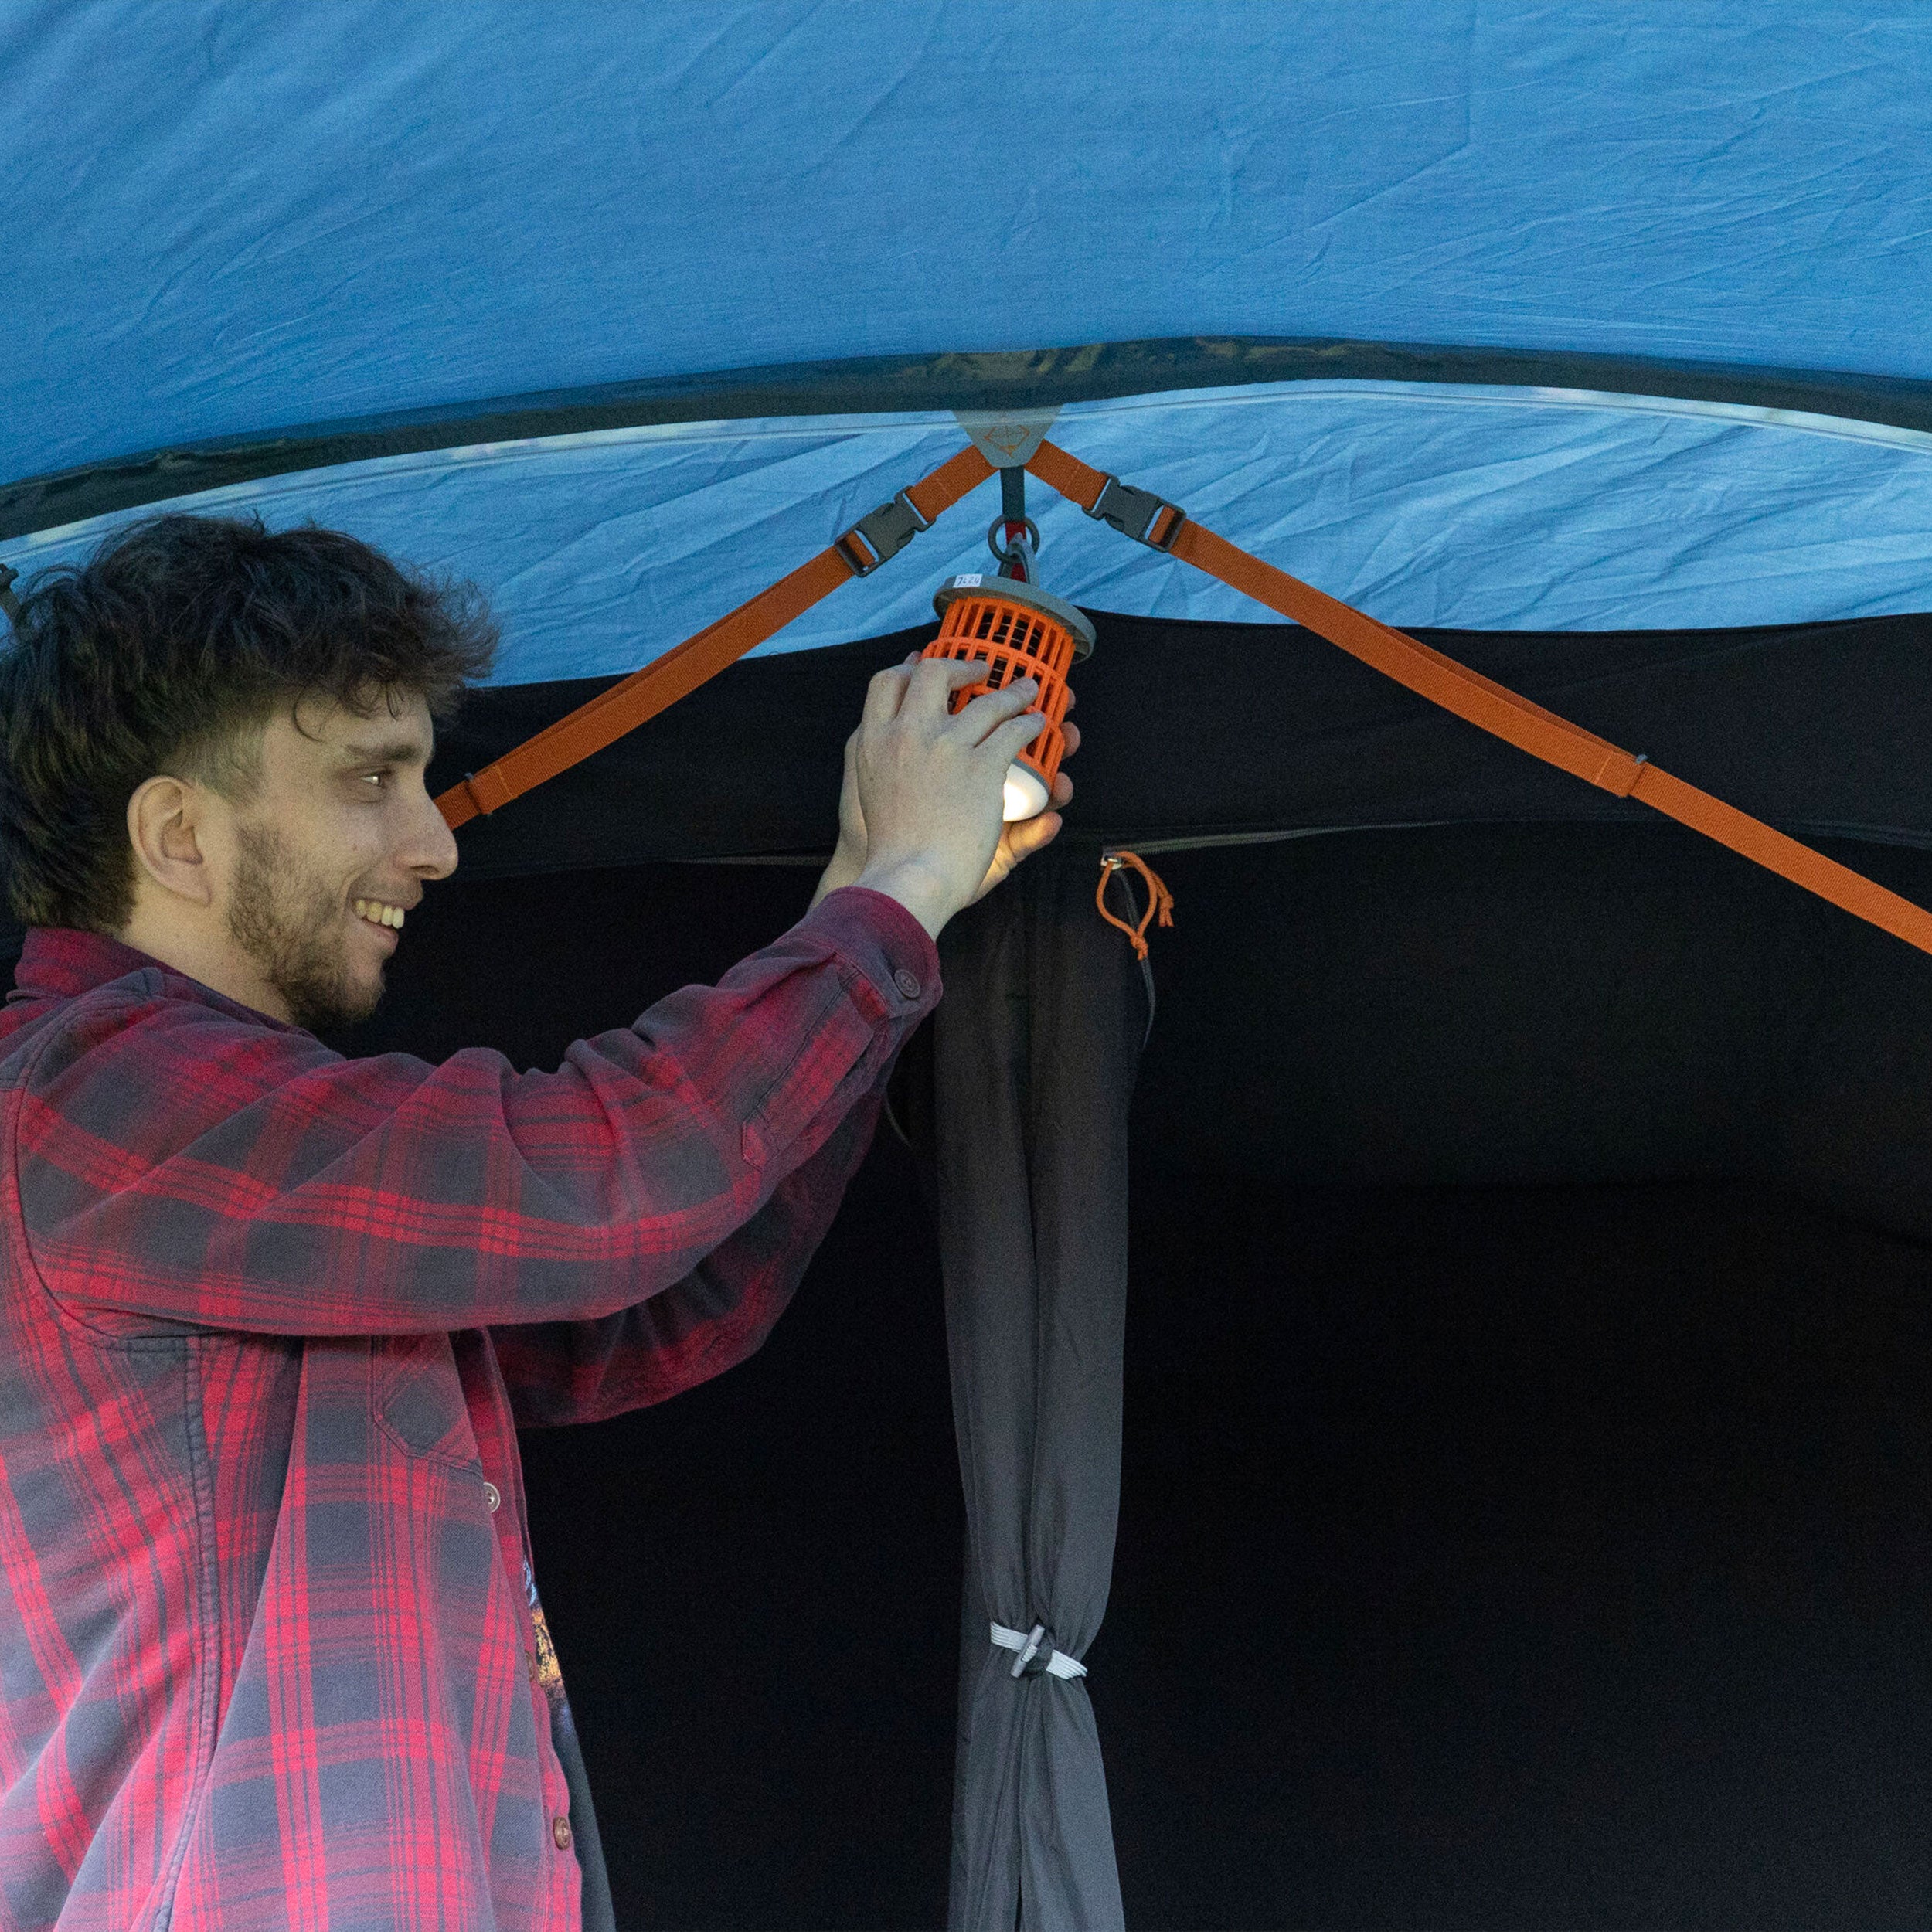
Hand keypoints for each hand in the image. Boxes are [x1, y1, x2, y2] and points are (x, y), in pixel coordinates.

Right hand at [811, 650, 1080, 935]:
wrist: (908, 879)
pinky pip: (1014, 732)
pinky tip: (1036, 727)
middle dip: (961, 666)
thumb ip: (880, 754)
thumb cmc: (889, 845)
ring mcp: (947, 746)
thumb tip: (889, 726)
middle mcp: (907, 733)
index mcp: (873, 739)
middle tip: (981, 671)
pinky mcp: (982, 766)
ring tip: (1029, 692)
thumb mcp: (867, 790)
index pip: (887, 682)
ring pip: (987, 702)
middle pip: (934, 675)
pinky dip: (1030, 725)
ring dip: (1014, 692)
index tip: (928, 668)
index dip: (911, 670)